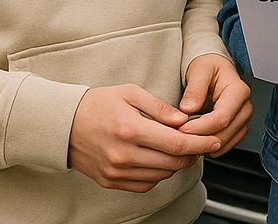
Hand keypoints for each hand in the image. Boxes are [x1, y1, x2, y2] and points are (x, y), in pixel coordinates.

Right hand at [68, 84, 220, 191]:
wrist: (62, 124)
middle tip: (201, 142)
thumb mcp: (130, 93)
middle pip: (173, 163)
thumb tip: (185, 121)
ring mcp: (116, 172)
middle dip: (193, 154)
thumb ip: (160, 108)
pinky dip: (158, 174)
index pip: (176, 144)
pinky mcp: (110, 181)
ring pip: (161, 175)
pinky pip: (145, 185)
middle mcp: (123, 155)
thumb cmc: (97, 104)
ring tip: (178, 147)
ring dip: (176, 164)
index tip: (216, 140)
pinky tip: (159, 159)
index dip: (201, 144)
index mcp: (131, 129)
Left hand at [176, 53, 251, 155]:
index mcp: (238, 91)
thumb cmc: (210, 67)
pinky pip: (227, 144)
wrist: (215, 68)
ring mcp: (242, 118)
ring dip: (205, 144)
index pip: (222, 118)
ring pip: (227, 141)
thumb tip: (189, 108)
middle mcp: (245, 106)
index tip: (183, 129)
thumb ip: (195, 89)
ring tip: (187, 140)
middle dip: (201, 138)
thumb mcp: (199, 71)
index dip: (201, 127)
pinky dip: (212, 146)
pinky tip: (198, 142)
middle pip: (225, 132)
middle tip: (180, 137)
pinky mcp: (237, 127)